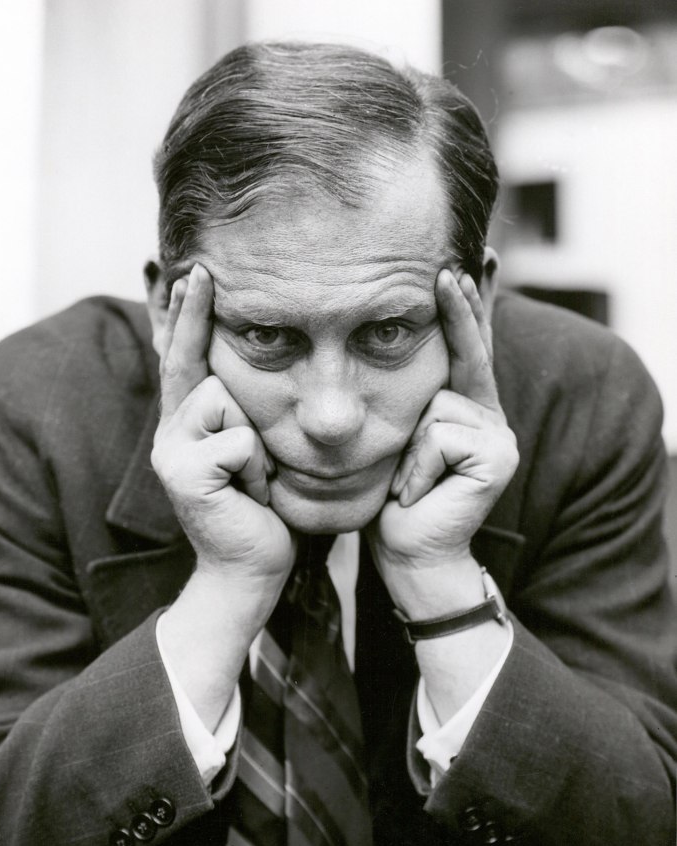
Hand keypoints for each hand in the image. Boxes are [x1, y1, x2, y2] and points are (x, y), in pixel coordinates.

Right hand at [151, 264, 295, 591]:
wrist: (249, 570)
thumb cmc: (260, 508)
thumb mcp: (251, 450)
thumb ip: (239, 411)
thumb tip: (241, 366)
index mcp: (186, 423)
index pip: (182, 356)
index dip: (186, 315)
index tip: (195, 273)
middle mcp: (169, 430)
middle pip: (201, 367)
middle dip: (224, 379)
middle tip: (223, 371)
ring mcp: (170, 452)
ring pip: (223, 401)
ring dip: (254, 445)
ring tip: (252, 482)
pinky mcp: (183, 474)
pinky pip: (237, 442)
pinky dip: (257, 470)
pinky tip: (249, 496)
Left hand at [367, 269, 517, 606]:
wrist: (406, 551)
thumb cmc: (392, 497)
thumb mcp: (395, 438)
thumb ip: (406, 400)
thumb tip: (383, 345)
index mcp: (464, 408)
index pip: (467, 348)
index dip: (468, 307)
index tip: (471, 262)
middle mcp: (488, 414)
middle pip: (466, 352)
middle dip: (461, 307)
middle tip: (470, 258)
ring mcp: (498, 434)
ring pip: (437, 402)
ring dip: (409, 449)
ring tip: (409, 483)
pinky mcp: (498, 456)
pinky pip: (441, 434)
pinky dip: (417, 467)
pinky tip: (420, 493)